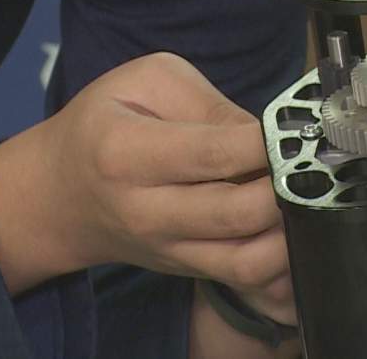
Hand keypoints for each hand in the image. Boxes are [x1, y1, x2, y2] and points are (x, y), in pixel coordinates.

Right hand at [0, 53, 293, 323]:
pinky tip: (291, 231)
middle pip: (237, 213)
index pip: (214, 153)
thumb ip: (209, 105)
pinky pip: (248, 283)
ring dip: (290, 232)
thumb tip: (267, 136)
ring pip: (249, 262)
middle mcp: (146, 211)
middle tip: (305, 163)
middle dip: (286, 187)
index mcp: (126, 153)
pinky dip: (282, 266)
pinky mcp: (187, 270)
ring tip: (300, 197)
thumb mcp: (145, 83)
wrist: (60, 195)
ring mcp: (168, 250)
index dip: (266, 142)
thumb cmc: (104, 125)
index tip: (294, 129)